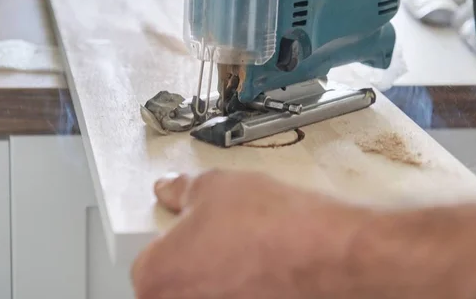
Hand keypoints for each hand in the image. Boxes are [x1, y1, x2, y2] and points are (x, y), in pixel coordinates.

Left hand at [131, 170, 475, 298]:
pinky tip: (265, 267)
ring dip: (220, 274)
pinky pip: (234, 294)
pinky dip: (244, 284)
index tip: (190, 227)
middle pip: (174, 282)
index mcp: (156, 277)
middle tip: (223, 238)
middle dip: (194, 259)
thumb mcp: (214, 186)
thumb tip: (169, 189)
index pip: (146, 258)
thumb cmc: (269, 224)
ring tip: (248, 249)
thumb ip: (180, 189)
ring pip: (207, 290)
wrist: (328, 253)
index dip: (172, 238)